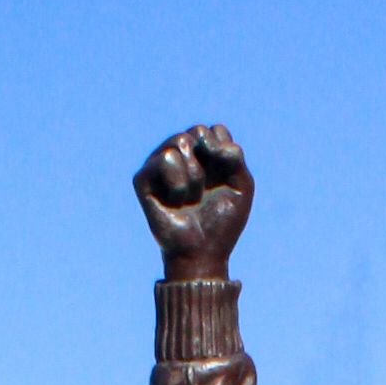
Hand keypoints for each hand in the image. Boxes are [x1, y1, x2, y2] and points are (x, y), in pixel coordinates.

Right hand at [134, 124, 253, 279]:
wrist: (202, 254)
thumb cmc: (221, 224)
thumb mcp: (241, 186)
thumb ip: (235, 156)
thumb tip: (210, 140)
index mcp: (201, 155)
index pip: (214, 130)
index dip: (223, 154)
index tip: (223, 180)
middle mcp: (179, 156)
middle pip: (196, 131)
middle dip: (208, 163)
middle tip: (204, 191)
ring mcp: (158, 165)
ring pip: (179, 140)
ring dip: (194, 176)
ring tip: (190, 198)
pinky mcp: (143, 178)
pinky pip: (165, 159)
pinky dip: (178, 183)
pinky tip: (176, 201)